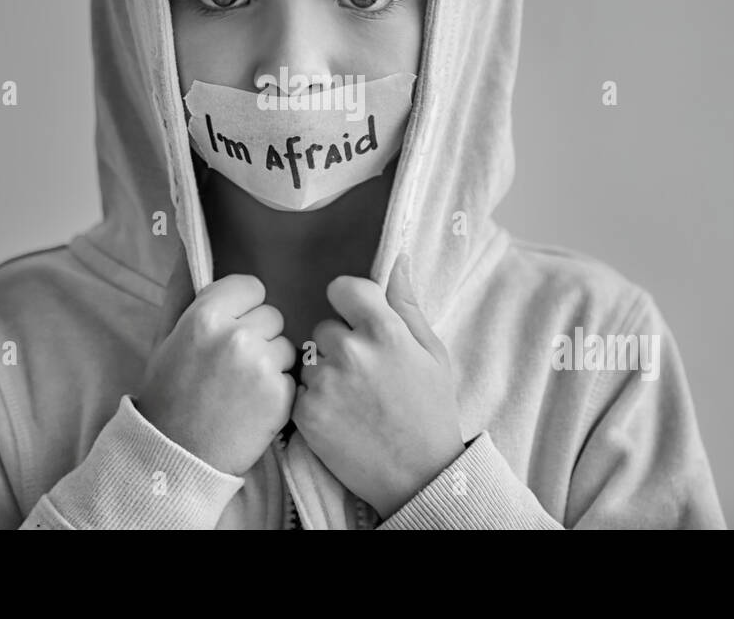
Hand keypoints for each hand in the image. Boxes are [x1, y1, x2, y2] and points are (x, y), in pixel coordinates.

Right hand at [137, 272, 296, 476]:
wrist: (175, 454)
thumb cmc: (168, 393)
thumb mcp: (166, 338)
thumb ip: (183, 292)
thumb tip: (187, 248)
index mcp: (204, 316)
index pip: (250, 285)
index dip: (244, 306)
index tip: (232, 325)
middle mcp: (235, 335)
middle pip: (272, 315)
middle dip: (259, 335)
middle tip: (234, 363)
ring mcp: (260, 366)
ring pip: (285, 344)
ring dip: (271, 362)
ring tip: (243, 386)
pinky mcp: (280, 395)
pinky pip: (292, 376)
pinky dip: (278, 390)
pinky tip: (253, 405)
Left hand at [292, 253, 465, 519]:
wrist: (419, 475)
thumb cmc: (430, 411)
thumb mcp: (432, 353)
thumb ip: (407, 304)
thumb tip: (398, 258)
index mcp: (385, 330)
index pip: (342, 288)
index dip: (348, 303)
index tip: (357, 320)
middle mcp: (352, 351)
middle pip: (324, 327)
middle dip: (339, 345)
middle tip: (363, 376)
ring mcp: (327, 382)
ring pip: (311, 360)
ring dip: (325, 374)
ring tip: (353, 401)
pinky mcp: (306, 412)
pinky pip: (300, 390)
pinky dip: (315, 402)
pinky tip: (340, 418)